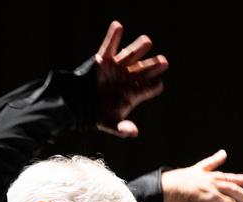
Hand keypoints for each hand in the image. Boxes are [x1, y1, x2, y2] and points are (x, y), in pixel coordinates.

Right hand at [93, 21, 168, 137]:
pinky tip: (118, 26)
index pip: (150, 88)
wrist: (79, 105)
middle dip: (153, 65)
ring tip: (147, 41)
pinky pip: (109, 46)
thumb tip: (133, 133)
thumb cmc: (98, 115)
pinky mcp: (103, 60)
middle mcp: (128, 78)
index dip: (154, 86)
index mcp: (134, 93)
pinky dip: (113, 36)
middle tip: (163, 61)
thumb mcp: (111, 124)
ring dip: (139, 48)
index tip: (157, 84)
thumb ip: (122, 128)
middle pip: (144, 70)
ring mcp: (117, 68)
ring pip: (130, 55)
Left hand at [161, 150, 242, 201]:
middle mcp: (211, 185)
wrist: (155, 192)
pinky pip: (207, 164)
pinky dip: (215, 159)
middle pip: (234, 191)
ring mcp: (203, 177)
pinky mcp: (194, 171)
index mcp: (212, 199)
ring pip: (224, 177)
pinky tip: (223, 154)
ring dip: (237, 178)